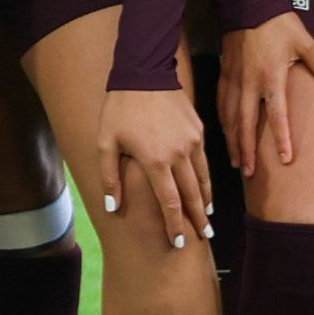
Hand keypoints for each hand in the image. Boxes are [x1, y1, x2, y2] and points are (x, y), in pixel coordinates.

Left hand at [93, 84, 213, 244]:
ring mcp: (192, 141)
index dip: (175, 224)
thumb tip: (113, 206)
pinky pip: (204, 159)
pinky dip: (205, 177)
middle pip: (192, 195)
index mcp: (155, 160)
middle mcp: (179, 154)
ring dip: (205, 199)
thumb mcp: (106, 142)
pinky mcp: (198, 129)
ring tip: (208, 216)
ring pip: (203, 178)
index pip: (169, 202)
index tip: (179, 242)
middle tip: (204, 237)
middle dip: (198, 219)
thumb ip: (110, 176)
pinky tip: (203, 186)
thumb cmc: (119, 109)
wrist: (144, 73)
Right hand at [217, 11, 313, 176]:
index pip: (276, 114)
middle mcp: (249, 82)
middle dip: (247, 150)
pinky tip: (225, 135)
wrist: (248, 2)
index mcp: (271, 76)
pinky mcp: (224, 74)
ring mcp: (234, 79)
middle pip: (246, 123)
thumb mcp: (305, 42)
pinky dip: (222, 123)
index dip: (282, 138)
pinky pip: (221, 104)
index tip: (285, 159)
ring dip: (232, 141)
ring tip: (236, 162)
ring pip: (229, 117)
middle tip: (249, 173)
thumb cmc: (279, 23)